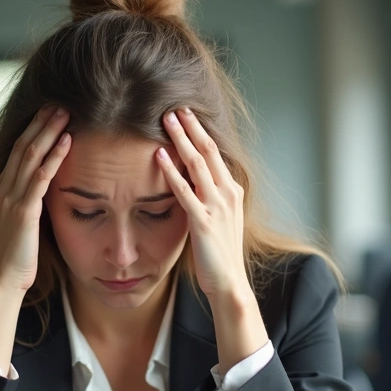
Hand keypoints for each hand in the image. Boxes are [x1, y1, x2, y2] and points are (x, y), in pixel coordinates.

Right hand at [0, 105, 70, 375]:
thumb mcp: (21, 220)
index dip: (33, 129)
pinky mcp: (23, 210)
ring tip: (66, 112)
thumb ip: (30, 199)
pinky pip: (41, 177)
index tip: (50, 111)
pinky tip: (68, 141)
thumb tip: (48, 185)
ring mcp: (10, 198)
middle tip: (60, 102)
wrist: (3, 281)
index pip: (17, 150)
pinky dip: (54, 156)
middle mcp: (1, 188)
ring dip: (49, 131)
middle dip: (42, 122)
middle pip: (23, 144)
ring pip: (30, 155)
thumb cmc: (17, 255)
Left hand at [157, 107, 266, 370]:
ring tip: (166, 120)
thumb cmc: (219, 255)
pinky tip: (159, 156)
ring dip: (181, 139)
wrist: (229, 283)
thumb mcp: (217, 220)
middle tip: (175, 106)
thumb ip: (206, 199)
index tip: (186, 115)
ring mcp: (217, 206)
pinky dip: (171, 172)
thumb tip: (190, 184)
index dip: (200, 132)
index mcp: (232, 191)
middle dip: (191, 127)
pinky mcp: (203, 221)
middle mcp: (228, 193)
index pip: (215, 154)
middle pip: (208, 151)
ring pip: (197, 164)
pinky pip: (185, 191)